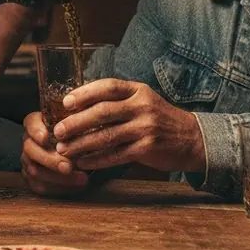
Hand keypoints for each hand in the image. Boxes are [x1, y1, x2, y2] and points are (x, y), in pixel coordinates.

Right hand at [20, 112, 89, 196]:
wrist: (74, 153)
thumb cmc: (75, 135)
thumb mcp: (75, 125)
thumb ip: (76, 123)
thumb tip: (85, 121)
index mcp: (36, 124)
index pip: (30, 123)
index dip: (35, 131)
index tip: (45, 137)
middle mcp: (28, 141)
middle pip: (30, 150)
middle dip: (50, 160)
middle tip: (68, 166)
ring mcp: (27, 161)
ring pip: (35, 171)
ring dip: (59, 177)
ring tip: (81, 178)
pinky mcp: (31, 178)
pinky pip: (40, 186)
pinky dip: (59, 188)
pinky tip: (76, 186)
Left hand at [53, 79, 204, 173]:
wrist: (191, 138)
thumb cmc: (159, 118)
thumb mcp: (143, 100)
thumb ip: (118, 101)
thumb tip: (79, 106)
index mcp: (138, 90)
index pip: (108, 87)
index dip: (84, 93)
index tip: (65, 103)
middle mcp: (142, 106)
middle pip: (103, 112)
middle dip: (76, 122)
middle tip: (58, 131)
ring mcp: (145, 128)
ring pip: (106, 136)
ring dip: (81, 144)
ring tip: (64, 149)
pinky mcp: (147, 148)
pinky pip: (116, 155)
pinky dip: (97, 160)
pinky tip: (83, 163)